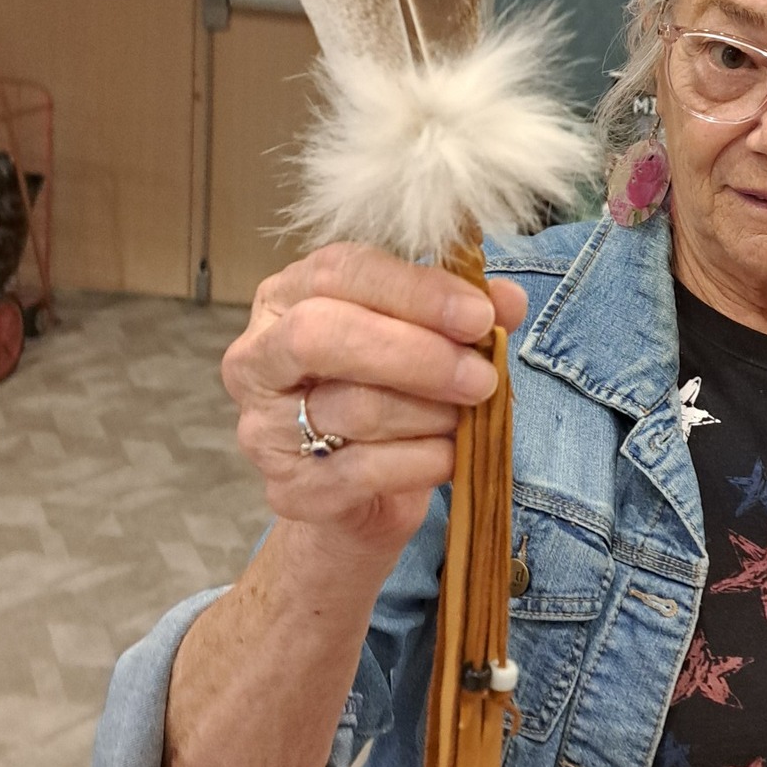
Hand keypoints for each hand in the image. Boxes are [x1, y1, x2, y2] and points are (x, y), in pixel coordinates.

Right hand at [222, 242, 529, 569]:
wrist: (360, 494)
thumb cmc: (386, 394)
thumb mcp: (421, 339)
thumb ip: (458, 313)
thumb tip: (508, 301)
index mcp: (286, 296)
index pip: (340, 271)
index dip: (415, 291)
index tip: (479, 316)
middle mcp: (257, 357)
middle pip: (322, 334)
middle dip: (415, 353)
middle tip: (480, 376)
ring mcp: (264, 427)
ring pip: (352, 407)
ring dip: (429, 411)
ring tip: (468, 415)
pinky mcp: (289, 488)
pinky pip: (363, 470)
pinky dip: (422, 460)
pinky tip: (451, 455)